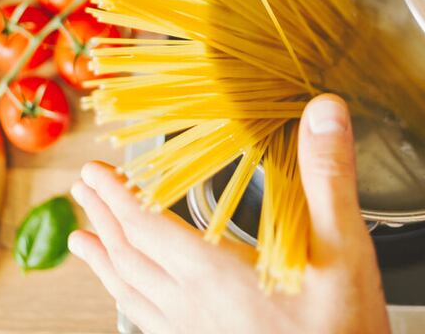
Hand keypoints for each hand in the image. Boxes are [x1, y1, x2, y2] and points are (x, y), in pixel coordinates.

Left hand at [67, 94, 389, 333]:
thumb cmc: (342, 330)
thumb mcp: (344, 250)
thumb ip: (328, 180)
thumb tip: (323, 113)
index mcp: (214, 273)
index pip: (145, 225)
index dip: (116, 194)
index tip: (93, 171)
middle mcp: (192, 305)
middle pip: (129, 255)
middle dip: (103, 217)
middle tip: (82, 190)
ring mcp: (193, 333)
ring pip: (129, 291)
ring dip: (102, 259)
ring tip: (80, 241)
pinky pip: (146, 320)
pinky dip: (125, 298)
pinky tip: (126, 298)